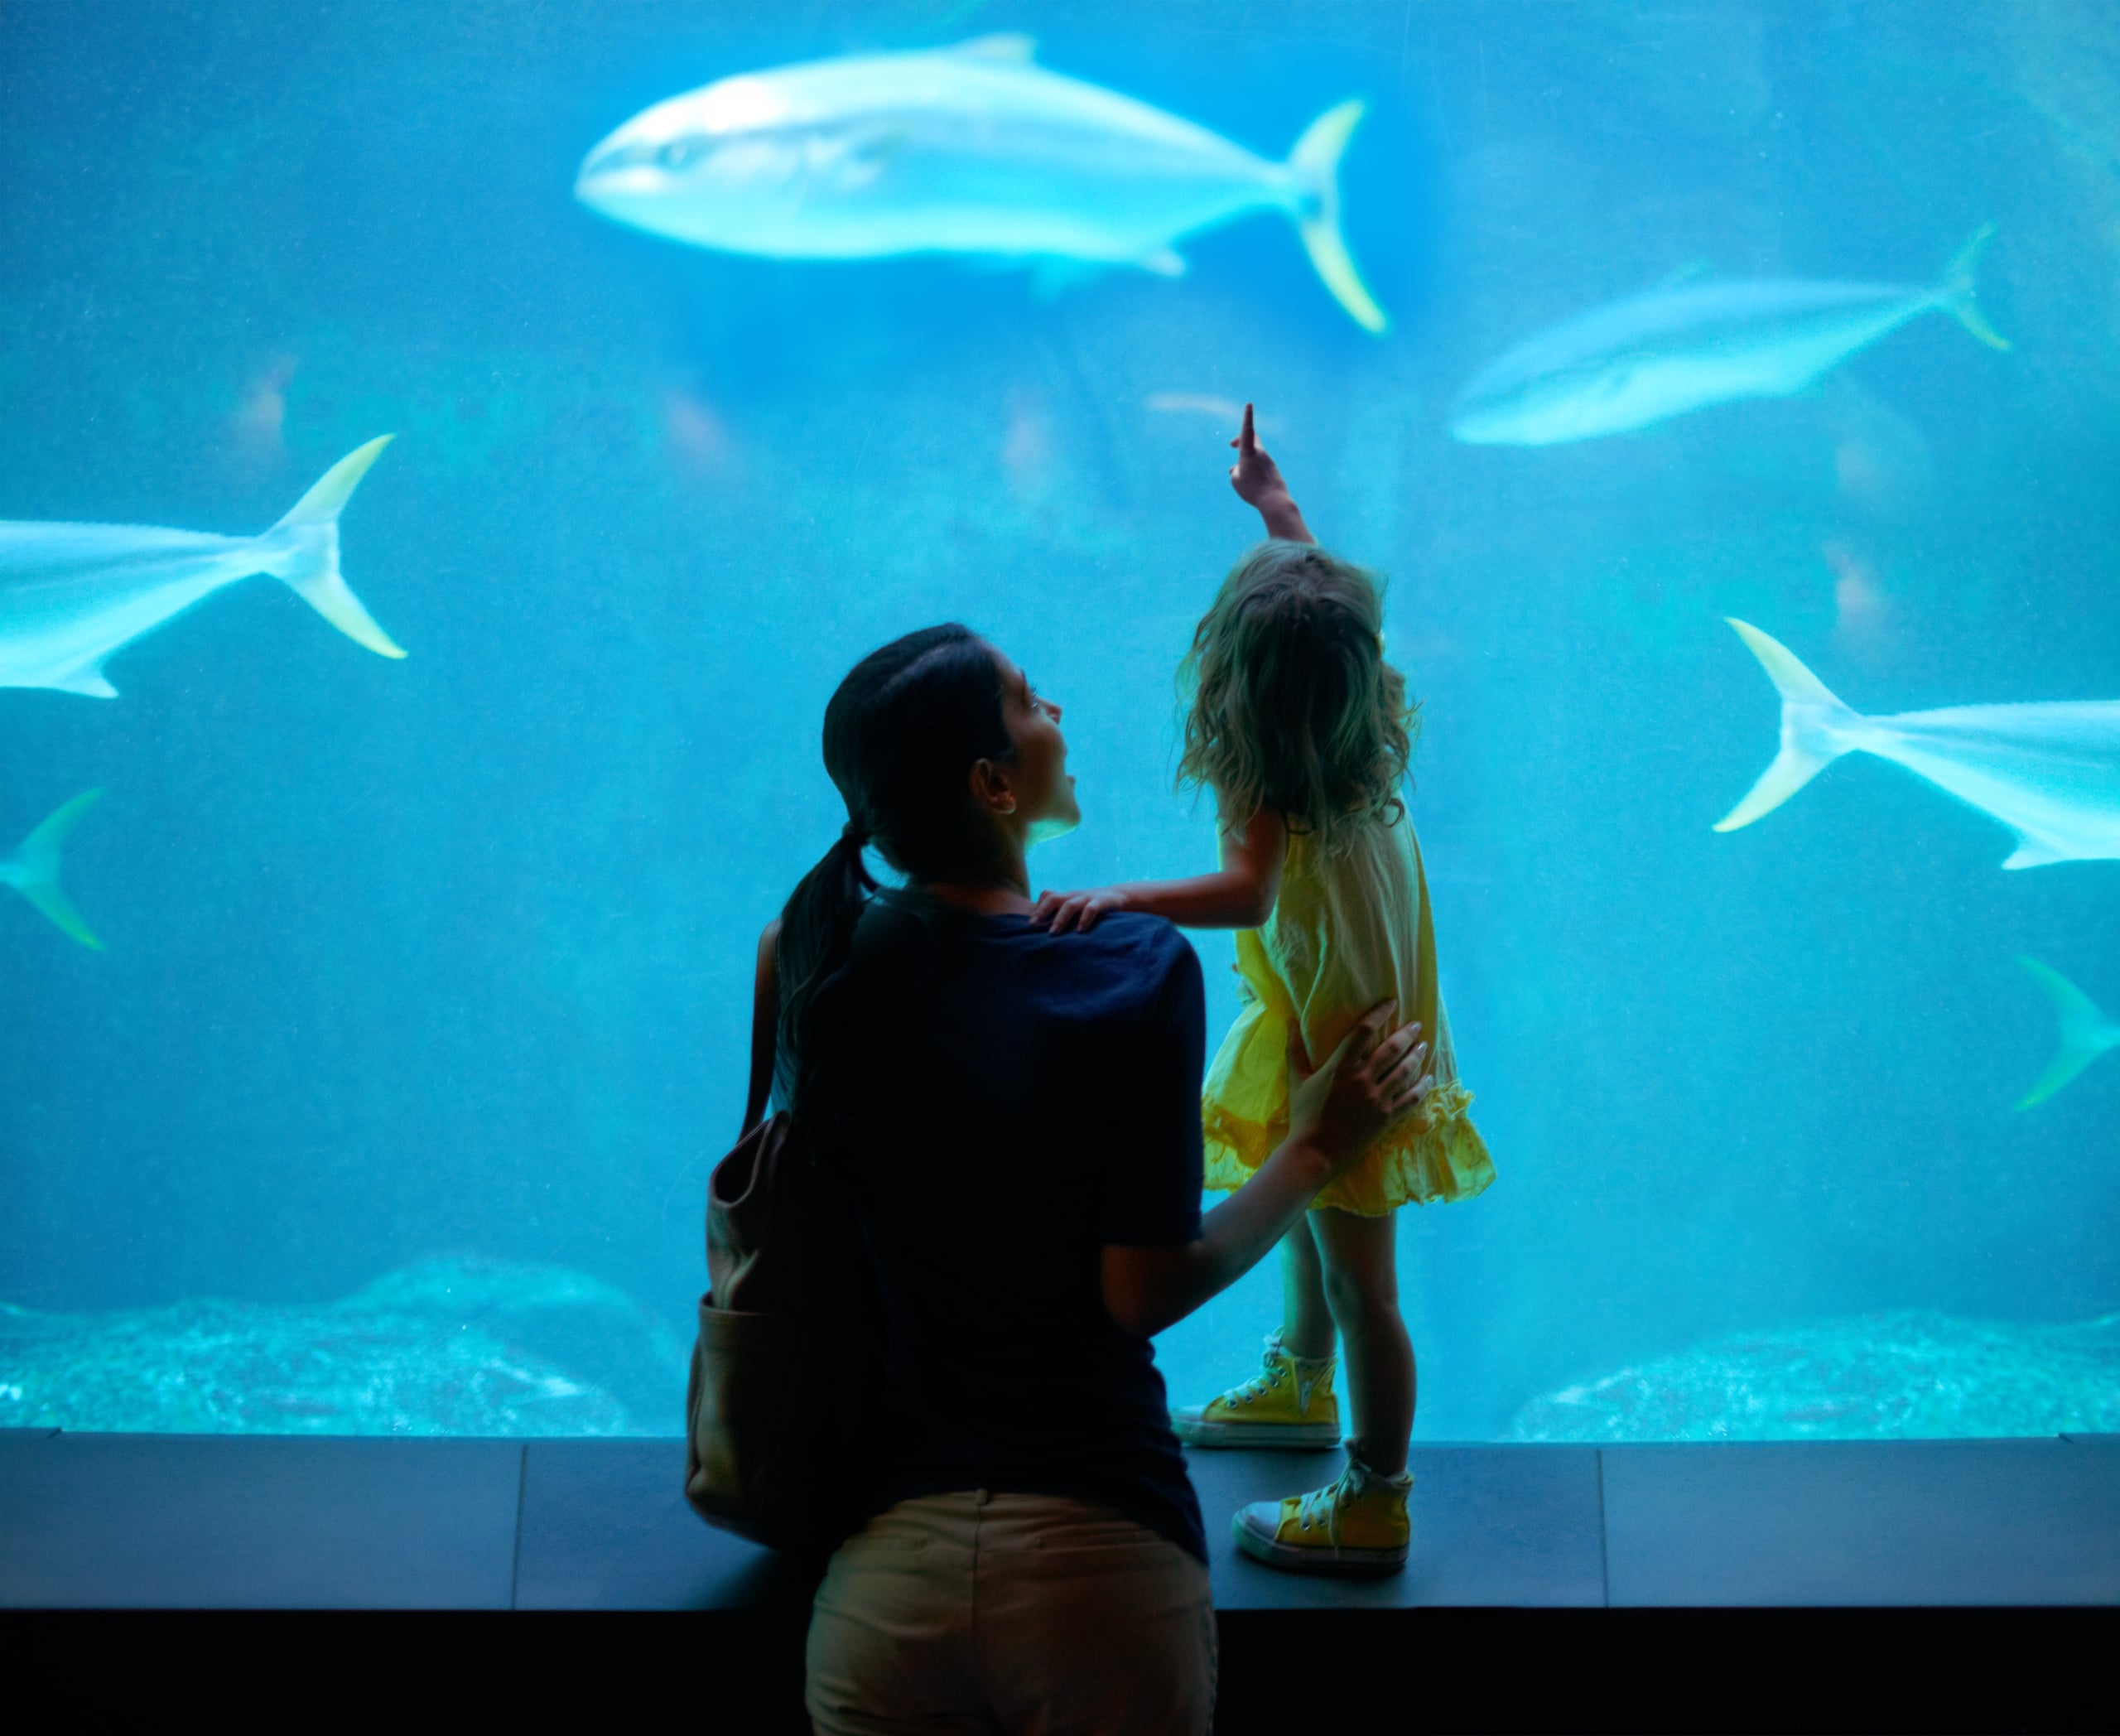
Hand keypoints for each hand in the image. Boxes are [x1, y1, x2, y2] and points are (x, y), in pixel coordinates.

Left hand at [1031, 885, 1131, 934]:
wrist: (1120, 896)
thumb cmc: (1093, 906)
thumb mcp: (1077, 907)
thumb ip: (1063, 914)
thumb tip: (1045, 932)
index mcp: (1067, 896)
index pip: (1047, 895)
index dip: (1037, 908)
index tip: (1029, 923)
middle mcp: (1075, 895)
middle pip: (1053, 897)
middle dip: (1042, 911)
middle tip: (1034, 926)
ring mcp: (1088, 898)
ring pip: (1070, 904)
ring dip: (1060, 918)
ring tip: (1053, 932)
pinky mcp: (1103, 902)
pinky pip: (1092, 908)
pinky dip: (1084, 919)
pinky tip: (1080, 931)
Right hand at [1228, 402, 1298, 522]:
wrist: (1274, 500)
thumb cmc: (1252, 489)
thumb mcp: (1236, 480)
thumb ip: (1236, 471)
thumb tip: (1239, 469)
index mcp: (1249, 453)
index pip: (1247, 431)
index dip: (1247, 417)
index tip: (1249, 405)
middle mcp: (1260, 453)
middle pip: (1251, 439)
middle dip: (1240, 440)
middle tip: (1232, 444)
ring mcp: (1268, 460)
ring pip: (1254, 455)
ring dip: (1245, 462)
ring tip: (1242, 478)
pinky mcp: (1272, 469)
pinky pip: (1259, 466)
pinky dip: (1252, 471)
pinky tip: (1252, 485)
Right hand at [1285, 1002, 1432, 1176]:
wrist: (1315, 1153)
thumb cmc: (1304, 1115)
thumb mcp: (1297, 1080)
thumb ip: (1295, 1049)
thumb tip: (1290, 1021)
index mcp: (1341, 1066)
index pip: (1364, 1031)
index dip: (1379, 1013)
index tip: (1391, 1002)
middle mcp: (1363, 1078)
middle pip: (1392, 1048)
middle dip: (1407, 1034)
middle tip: (1416, 1026)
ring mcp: (1378, 1098)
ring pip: (1405, 1071)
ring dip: (1416, 1056)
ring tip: (1424, 1046)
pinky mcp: (1387, 1118)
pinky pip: (1411, 1099)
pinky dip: (1422, 1087)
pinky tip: (1428, 1078)